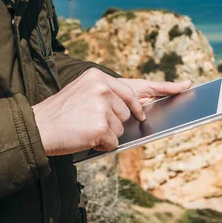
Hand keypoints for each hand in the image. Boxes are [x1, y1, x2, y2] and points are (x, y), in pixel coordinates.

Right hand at [32, 69, 190, 155]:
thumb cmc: (61, 115)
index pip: (137, 85)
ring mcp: (103, 106)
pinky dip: (100, 145)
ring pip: (122, 129)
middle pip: (129, 113)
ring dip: (106, 134)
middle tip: (90, 122)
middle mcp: (103, 87)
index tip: (185, 86)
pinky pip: (113, 142)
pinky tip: (84, 138)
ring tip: (83, 129)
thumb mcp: (83, 94)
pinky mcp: (101, 126)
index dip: (164, 88)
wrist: (36, 128)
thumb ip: (108, 97)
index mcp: (99, 77)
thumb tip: (137, 113)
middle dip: (115, 123)